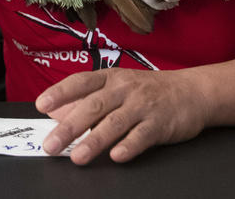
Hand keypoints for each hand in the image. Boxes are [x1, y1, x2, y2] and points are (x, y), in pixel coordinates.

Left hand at [36, 69, 211, 164]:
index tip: (42, 105)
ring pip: (115, 123)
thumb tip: (55, 114)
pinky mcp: (160, 123)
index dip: (60, 92)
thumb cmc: (148, 91)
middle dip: (70, 127)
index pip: (81, 82)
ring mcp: (143, 105)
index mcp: (110, 78)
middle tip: (51, 145)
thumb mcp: (117, 89)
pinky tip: (116, 156)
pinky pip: (142, 135)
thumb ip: (87, 101)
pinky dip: (129, 146)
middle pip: (93, 106)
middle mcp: (124, 89)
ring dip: (94, 140)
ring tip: (77, 157)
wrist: (192, 91)